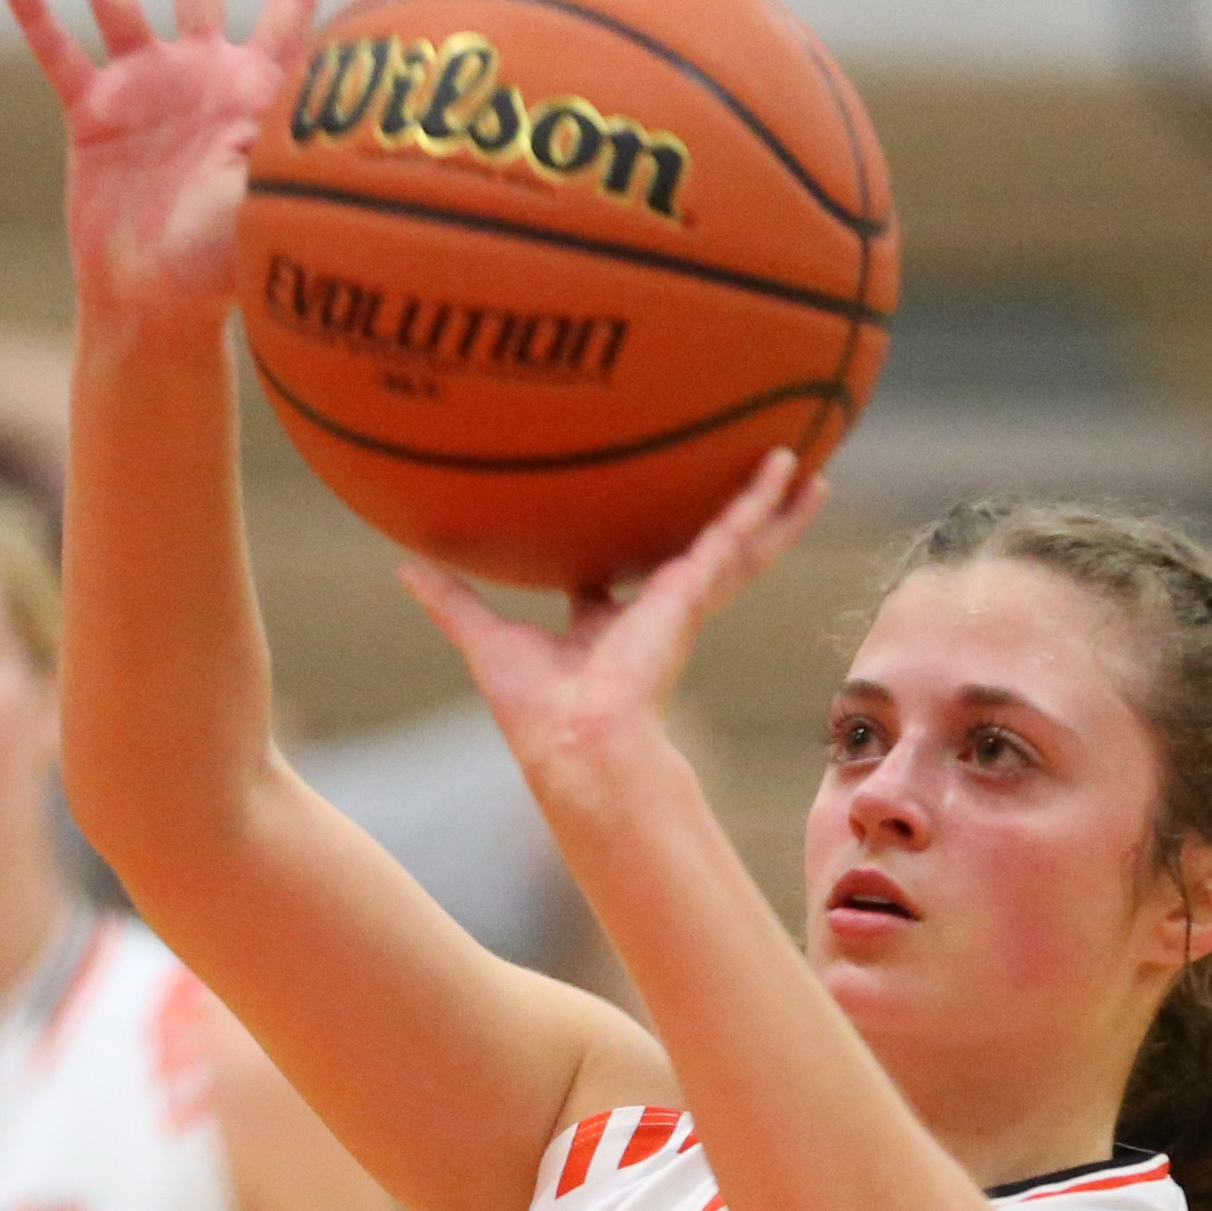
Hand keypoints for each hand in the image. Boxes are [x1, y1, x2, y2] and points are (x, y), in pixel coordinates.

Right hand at [1, 0, 335, 331]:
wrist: (154, 303)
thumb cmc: (219, 267)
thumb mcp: (254, 209)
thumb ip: (264, 163)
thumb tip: (280, 131)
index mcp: (251, 91)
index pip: (288, 10)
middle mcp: (196, 74)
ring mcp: (141, 88)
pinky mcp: (92, 114)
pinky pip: (59, 52)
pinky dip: (33, 12)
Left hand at [397, 448, 829, 801]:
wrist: (574, 741)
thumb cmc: (535, 712)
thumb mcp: (484, 638)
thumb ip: (451, 599)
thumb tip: (404, 565)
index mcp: (609, 624)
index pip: (625, 575)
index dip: (630, 545)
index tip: (635, 512)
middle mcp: (652, 611)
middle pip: (700, 553)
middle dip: (730, 523)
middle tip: (760, 488)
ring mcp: (680, 601)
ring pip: (738, 544)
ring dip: (772, 508)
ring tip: (807, 469)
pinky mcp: (691, 594)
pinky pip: (734, 536)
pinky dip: (762, 503)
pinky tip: (790, 469)